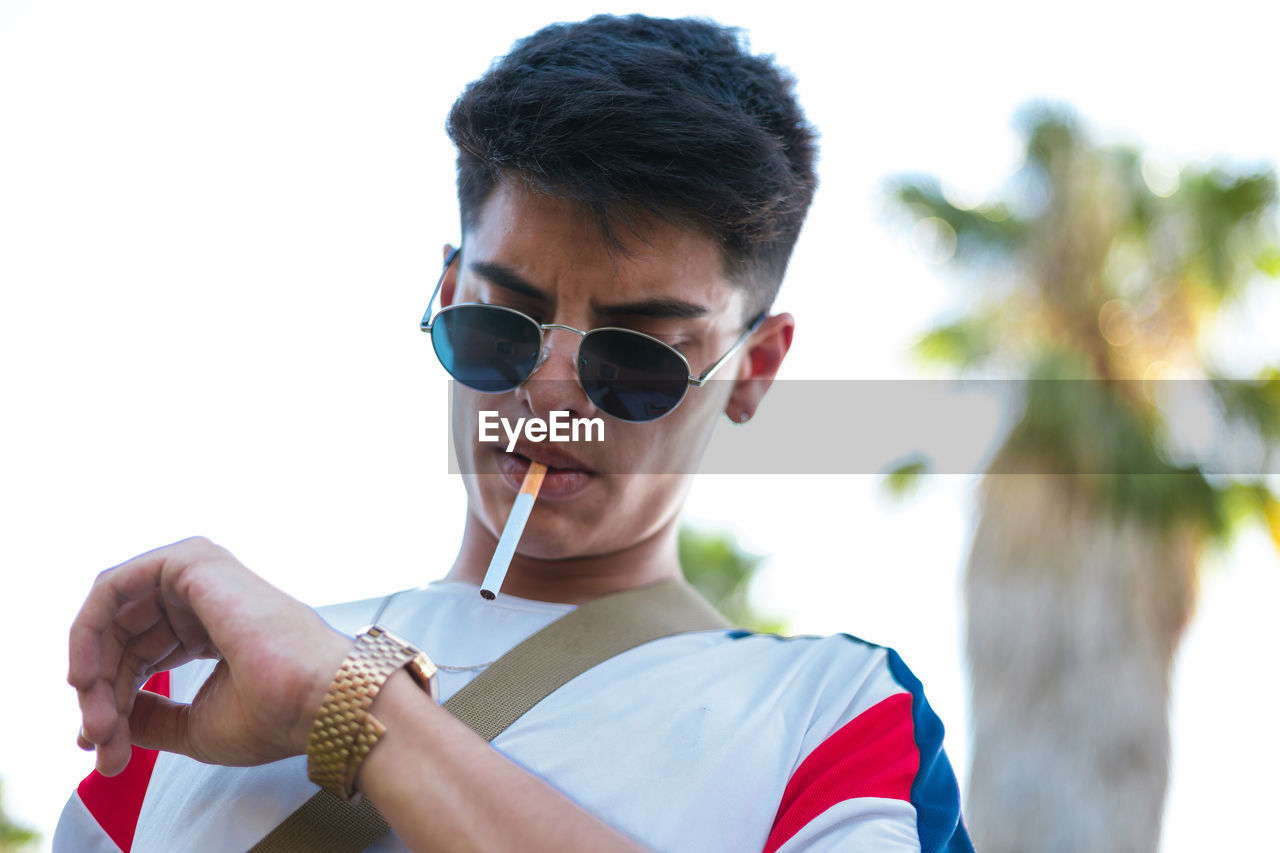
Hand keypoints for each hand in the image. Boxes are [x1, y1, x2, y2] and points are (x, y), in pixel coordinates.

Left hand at [68, 536, 351, 775]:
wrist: (312, 699)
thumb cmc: (272, 715)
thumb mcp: (192, 726)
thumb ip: (147, 718)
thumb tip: (100, 725)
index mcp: (213, 628)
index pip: (142, 656)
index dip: (113, 700)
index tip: (104, 747)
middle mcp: (204, 596)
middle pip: (121, 637)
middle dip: (100, 691)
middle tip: (98, 738)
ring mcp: (198, 574)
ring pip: (112, 616)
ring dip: (93, 669)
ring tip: (99, 718)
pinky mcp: (188, 562)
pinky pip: (112, 588)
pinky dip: (87, 631)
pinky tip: (87, 675)